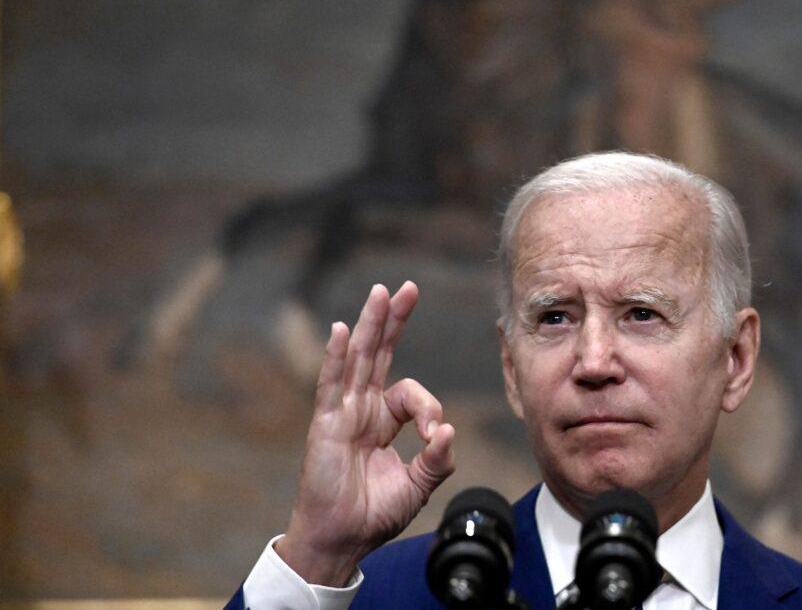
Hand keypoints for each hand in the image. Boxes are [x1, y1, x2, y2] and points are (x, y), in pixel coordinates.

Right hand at [276, 282, 455, 585]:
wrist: (342, 540)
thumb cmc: (374, 515)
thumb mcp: (418, 485)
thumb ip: (436, 459)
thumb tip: (448, 432)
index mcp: (382, 421)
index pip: (411, 394)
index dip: (429, 408)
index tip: (436, 434)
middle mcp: (361, 409)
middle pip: (379, 354)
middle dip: (394, 321)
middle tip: (408, 288)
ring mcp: (342, 413)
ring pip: (358, 359)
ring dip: (371, 324)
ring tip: (382, 292)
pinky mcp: (325, 425)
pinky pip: (330, 384)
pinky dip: (334, 356)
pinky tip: (340, 330)